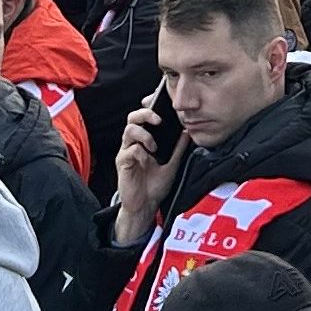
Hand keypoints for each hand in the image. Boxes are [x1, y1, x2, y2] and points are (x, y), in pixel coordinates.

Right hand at [112, 97, 185, 244]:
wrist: (145, 206)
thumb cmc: (155, 186)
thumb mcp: (172, 164)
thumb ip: (178, 148)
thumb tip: (187, 132)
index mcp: (144, 141)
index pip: (144, 118)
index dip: (150, 107)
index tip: (161, 104)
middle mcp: (133, 144)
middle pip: (132, 117)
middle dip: (145, 114)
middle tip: (158, 120)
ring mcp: (126, 152)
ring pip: (129, 130)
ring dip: (144, 135)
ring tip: (154, 146)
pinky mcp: (122, 163)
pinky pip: (129, 150)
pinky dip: (140, 152)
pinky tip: (147, 161)